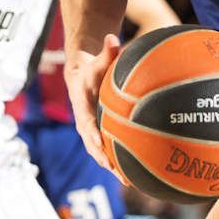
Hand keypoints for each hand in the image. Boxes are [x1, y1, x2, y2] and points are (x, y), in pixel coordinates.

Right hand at [63, 34, 121, 171]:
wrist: (81, 75)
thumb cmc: (91, 67)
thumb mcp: (97, 60)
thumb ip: (106, 51)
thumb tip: (112, 37)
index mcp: (82, 108)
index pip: (86, 125)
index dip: (93, 137)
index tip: (101, 147)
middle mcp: (85, 123)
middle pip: (92, 145)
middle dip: (104, 159)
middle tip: (117, 171)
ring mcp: (92, 130)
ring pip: (101, 151)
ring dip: (113, 166)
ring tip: (130, 181)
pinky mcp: (100, 132)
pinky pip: (110, 148)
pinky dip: (120, 159)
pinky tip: (137, 171)